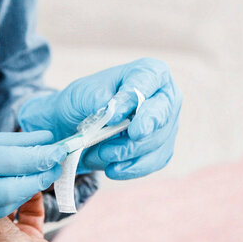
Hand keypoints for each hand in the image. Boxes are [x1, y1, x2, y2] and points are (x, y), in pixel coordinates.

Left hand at [19, 58, 182, 179]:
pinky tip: (113, 170)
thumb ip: (97, 98)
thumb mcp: (81, 94)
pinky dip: (132, 168)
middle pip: (162, 112)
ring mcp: (166, 124)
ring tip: (101, 153)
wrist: (76, 125)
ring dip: (128, 151)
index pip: (149, 80)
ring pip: (157, 141)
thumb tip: (113, 109)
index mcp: (149, 72)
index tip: (113, 116)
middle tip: (126, 139)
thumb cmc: (83, 102)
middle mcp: (164, 96)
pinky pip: (154, 162)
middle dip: (143, 128)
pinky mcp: (161, 148)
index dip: (134, 99)